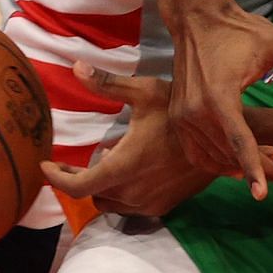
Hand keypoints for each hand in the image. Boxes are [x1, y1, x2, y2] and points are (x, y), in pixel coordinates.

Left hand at [41, 63, 272, 216]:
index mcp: (122, 167)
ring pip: (111, 202)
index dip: (57, 178)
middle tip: (89, 154)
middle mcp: (132, 192)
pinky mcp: (164, 206)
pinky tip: (137, 166)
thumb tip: (74, 66)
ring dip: (107, 185)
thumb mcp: (144, 91)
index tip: (46, 164)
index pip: (77, 187)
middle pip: (93, 194)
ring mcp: (149, 203)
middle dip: (86, 176)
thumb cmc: (181, 112)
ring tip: (116, 157)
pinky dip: (125, 191)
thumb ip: (107, 83)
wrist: (226, 139)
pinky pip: (131, 206)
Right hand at [171, 6, 272, 198]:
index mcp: (218, 96)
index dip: (255, 169)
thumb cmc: (238, 30)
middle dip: (261, 170)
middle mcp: (195, 111)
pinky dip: (218, 161)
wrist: (197, 19)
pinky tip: (238, 164)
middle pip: (231, 154)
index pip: (239, 142)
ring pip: (214, 157)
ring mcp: (182, 117)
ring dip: (241, 166)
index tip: (263, 194)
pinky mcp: (177, 118)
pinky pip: (198, 152)